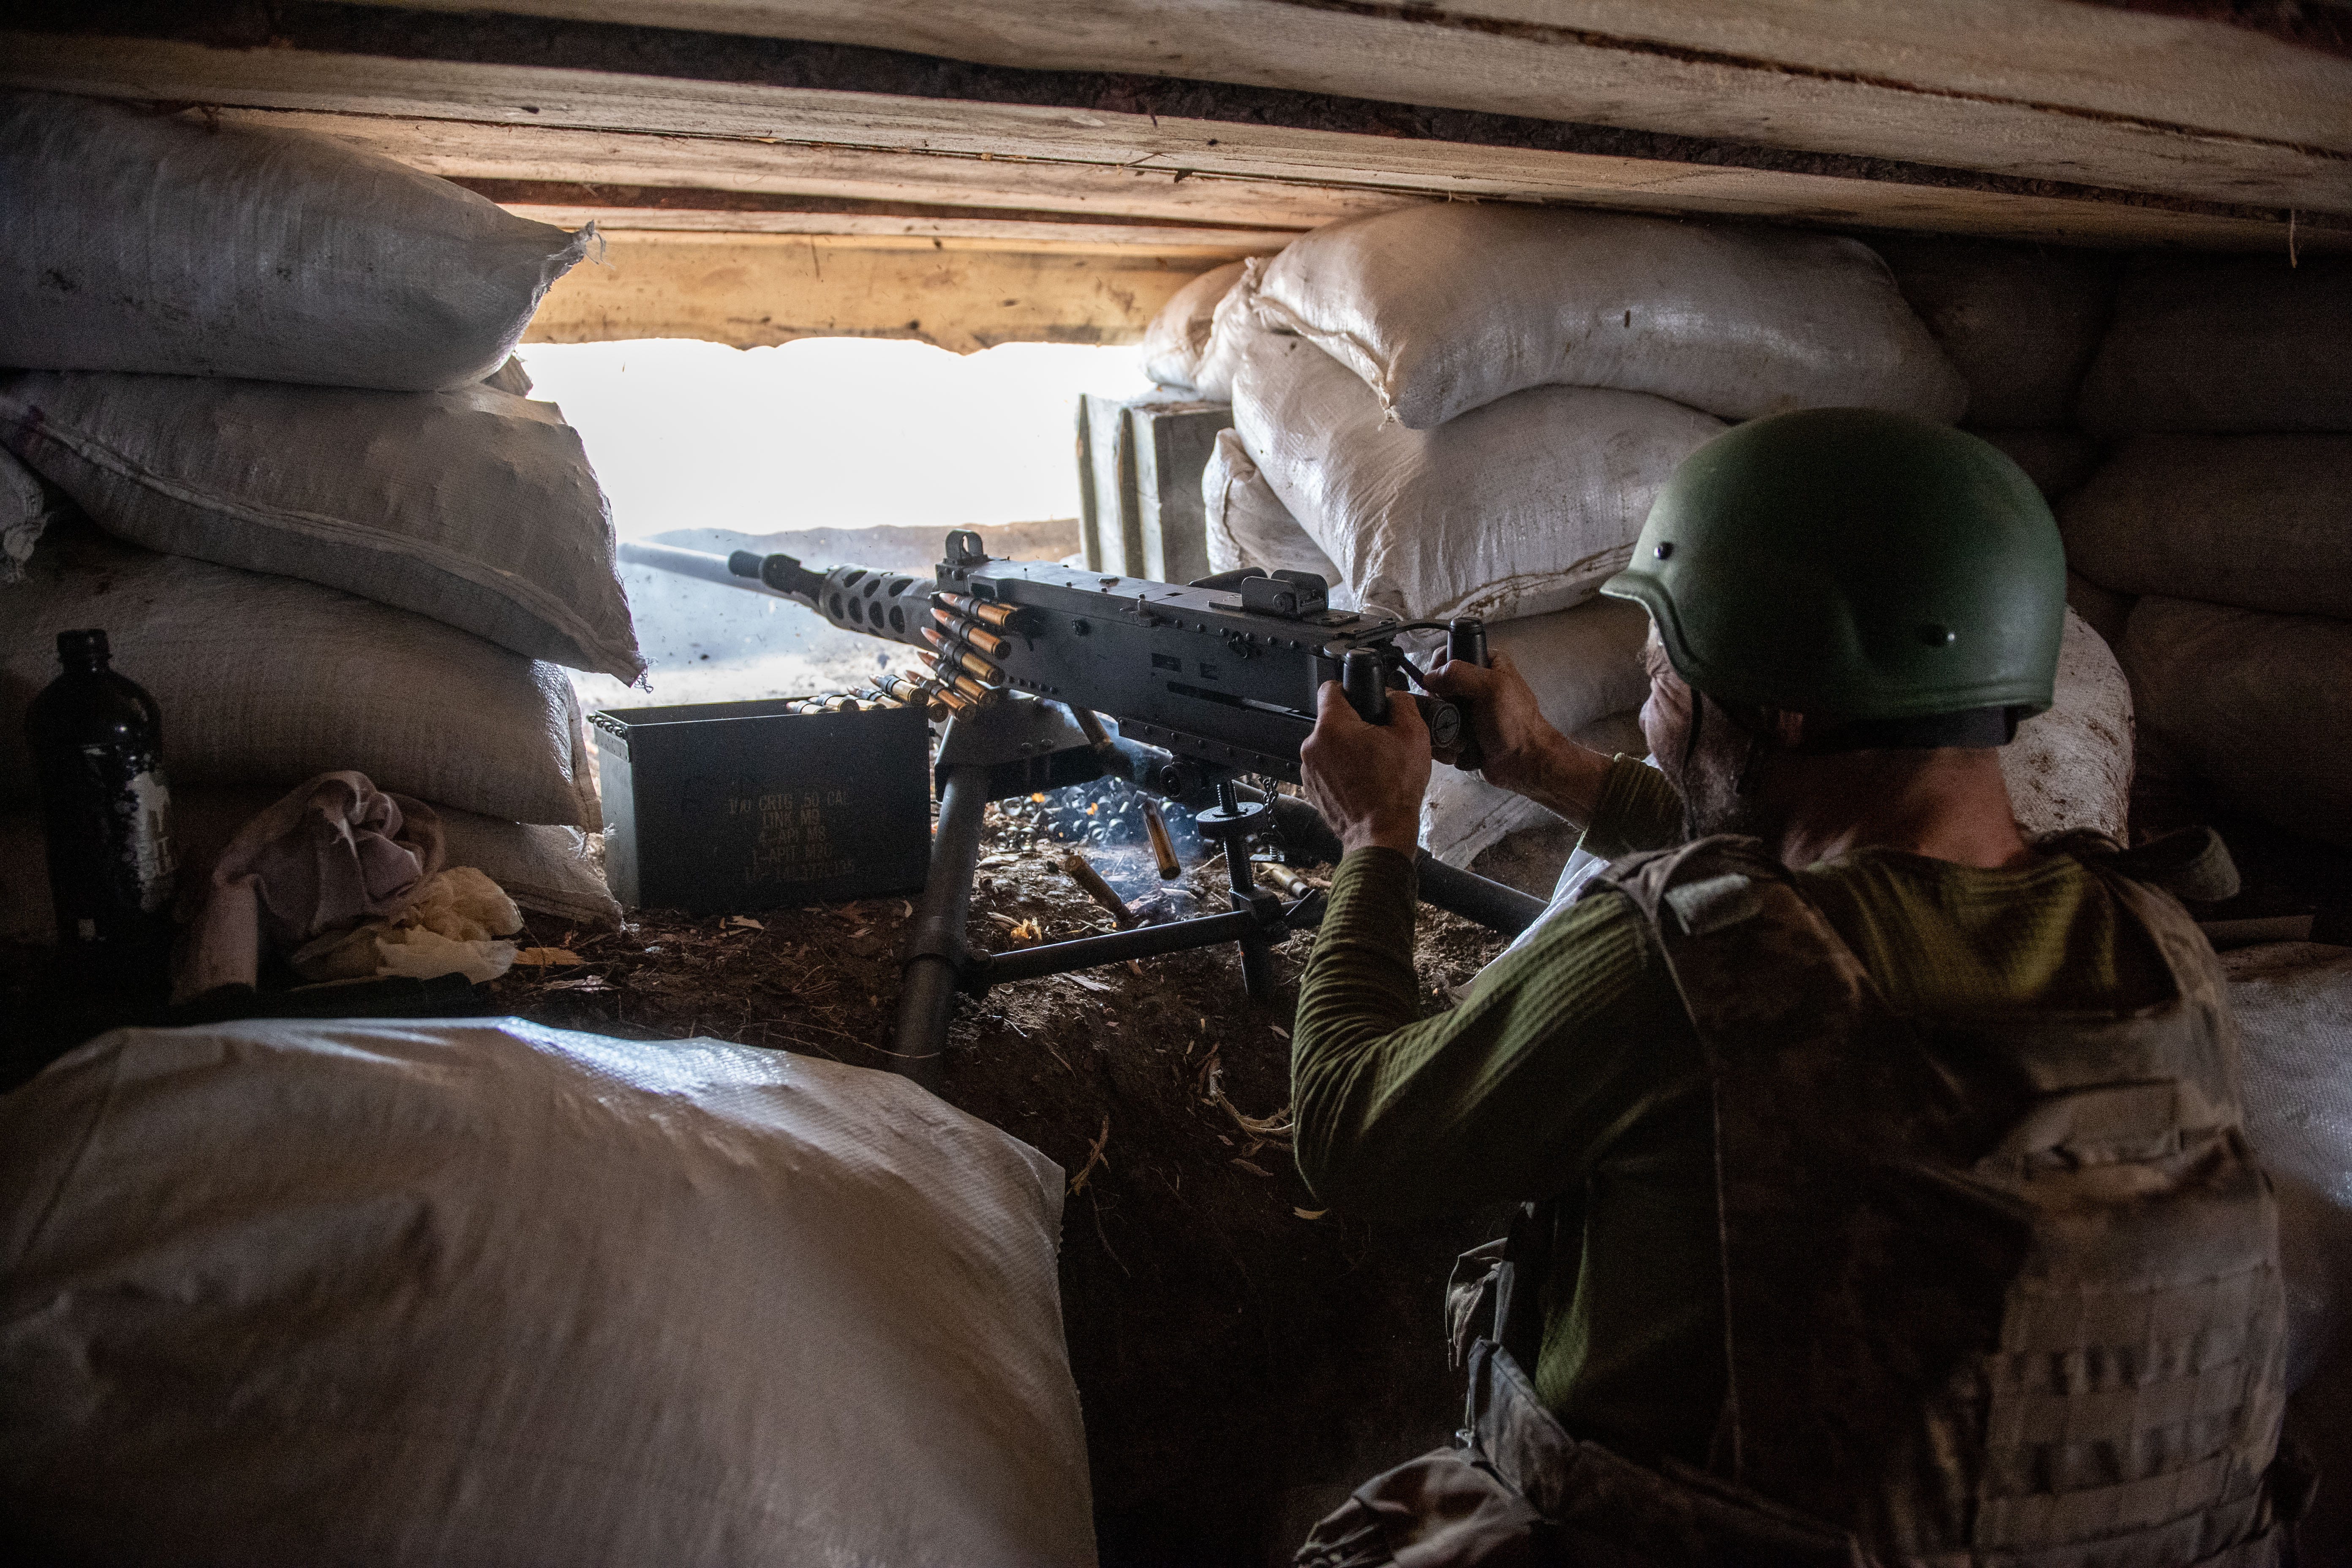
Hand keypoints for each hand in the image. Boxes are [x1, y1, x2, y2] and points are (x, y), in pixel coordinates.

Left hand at [1300, 680, 1430, 855]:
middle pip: (1333, 720)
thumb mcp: (1413, 735)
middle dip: (1356, 725)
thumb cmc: (1394, 792)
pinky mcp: (1311, 788)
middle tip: (1380, 740)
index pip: (1331, 688)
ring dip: (1348, 749)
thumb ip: (1401, 703)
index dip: (1351, 689)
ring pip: (1330, 745)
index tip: (1363, 699)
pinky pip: (1326, 767)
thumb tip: (1393, 697)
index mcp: (1333, 727)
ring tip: (1373, 764)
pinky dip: (1342, 770)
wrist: (1381, 835)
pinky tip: (1363, 780)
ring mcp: (1309, 769)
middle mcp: (1313, 745)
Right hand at [1423, 651, 1612, 825]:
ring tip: (1457, 735)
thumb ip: (1459, 674)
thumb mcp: (1491, 688)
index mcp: (1488, 665)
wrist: (1525, 764)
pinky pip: (1441, 732)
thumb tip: (1429, 678)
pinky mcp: (1462, 732)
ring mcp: (1468, 710)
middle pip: (1438, 685)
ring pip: (1436, 710)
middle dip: (1438, 701)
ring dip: (1441, 724)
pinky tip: (1458, 747)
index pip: (1452, 653)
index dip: (1439, 666)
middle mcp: (1476, 686)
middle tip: (1448, 711)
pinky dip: (1445, 741)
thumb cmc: (1516, 725)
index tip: (1435, 682)